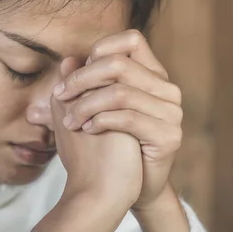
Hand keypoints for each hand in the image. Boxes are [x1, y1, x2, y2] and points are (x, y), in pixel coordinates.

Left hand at [53, 30, 182, 209]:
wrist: (122, 190)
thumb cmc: (107, 145)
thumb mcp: (92, 110)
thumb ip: (82, 85)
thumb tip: (67, 60)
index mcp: (153, 76)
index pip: (132, 41)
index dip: (101, 49)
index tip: (75, 73)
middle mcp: (167, 90)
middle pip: (120, 65)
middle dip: (83, 78)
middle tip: (61, 95)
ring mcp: (171, 114)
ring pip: (121, 92)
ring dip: (86, 105)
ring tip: (70, 121)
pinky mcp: (169, 136)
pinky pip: (129, 118)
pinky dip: (102, 121)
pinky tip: (88, 129)